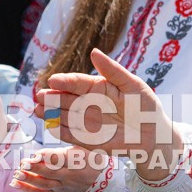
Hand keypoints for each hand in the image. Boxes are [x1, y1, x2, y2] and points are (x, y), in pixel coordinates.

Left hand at [10, 146, 107, 191]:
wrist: (100, 183)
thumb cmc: (88, 161)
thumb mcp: (79, 150)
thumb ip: (60, 151)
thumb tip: (39, 153)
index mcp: (75, 162)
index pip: (59, 159)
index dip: (45, 156)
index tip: (34, 154)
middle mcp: (69, 176)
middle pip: (50, 173)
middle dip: (35, 168)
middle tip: (23, 163)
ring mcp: (63, 187)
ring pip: (44, 185)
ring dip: (29, 180)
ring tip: (17, 174)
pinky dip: (28, 189)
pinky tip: (16, 184)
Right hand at [36, 49, 179, 180]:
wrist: (153, 136)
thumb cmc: (145, 106)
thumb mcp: (132, 85)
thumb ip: (112, 70)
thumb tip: (93, 52)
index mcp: (97, 87)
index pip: (78, 82)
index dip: (65, 81)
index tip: (54, 80)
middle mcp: (88, 103)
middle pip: (66, 98)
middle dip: (52, 97)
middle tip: (40, 96)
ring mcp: (85, 121)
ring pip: (64, 115)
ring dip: (51, 113)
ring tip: (39, 110)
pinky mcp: (86, 139)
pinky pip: (70, 135)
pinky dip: (60, 131)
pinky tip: (51, 127)